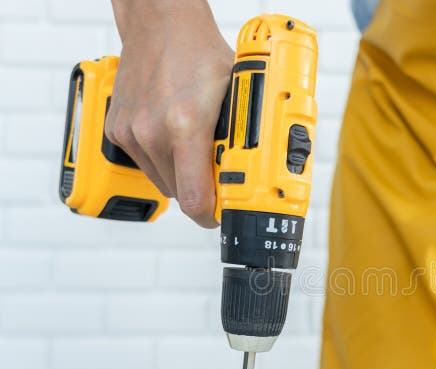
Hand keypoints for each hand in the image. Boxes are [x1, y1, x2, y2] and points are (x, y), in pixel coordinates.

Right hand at [106, 0, 232, 227]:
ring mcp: (131, 132)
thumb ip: (242, 138)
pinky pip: (146, 164)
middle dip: (202, 190)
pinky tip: (175, 136)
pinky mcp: (117, 130)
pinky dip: (163, 159)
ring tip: (196, 148)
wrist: (160, 24)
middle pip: (181, 194)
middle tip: (218, 174)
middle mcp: (152, 132)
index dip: (211, 214)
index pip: (195, 199)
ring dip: (182, 176)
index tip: (222, 212)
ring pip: (163, 182)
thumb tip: (253, 174)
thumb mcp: (237, 96)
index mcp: (185, 125)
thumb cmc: (199, 54)